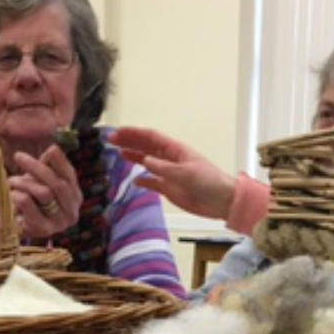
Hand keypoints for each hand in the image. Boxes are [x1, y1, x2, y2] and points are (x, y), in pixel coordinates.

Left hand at [0, 145, 81, 246]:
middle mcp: (72, 212)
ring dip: (24, 182)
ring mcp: (60, 224)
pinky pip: (28, 204)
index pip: (70, 175)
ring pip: (44, 193)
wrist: (13, 227)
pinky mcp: (43, 230)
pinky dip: (18, 194)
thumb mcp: (39, 180)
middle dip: (36, 167)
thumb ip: (48, 166)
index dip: (59, 161)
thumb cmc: (29, 201)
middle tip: (18, 156)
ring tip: (11, 180)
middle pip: (58, 184)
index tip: (48, 149)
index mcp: (75, 198)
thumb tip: (54, 149)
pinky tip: (12, 194)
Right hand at [109, 127, 236, 219]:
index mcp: (175, 150)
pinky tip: (134, 179)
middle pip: (146, 147)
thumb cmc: (209, 182)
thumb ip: (163, 167)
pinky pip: (153, 182)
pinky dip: (143, 180)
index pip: (151, 137)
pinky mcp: (170, 188)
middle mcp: (170, 159)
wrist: (222, 201)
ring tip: (119, 154)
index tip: (118, 132)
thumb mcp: (185, 173)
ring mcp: (169, 173)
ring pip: (147, 162)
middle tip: (111, 141)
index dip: (134, 133)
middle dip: (129, 142)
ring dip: (134, 157)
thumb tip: (144, 160)